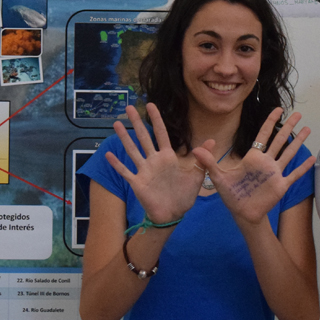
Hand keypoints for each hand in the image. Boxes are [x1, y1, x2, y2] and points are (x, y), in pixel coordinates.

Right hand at [104, 103, 203, 224]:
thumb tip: (212, 140)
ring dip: (124, 138)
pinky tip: (107, 155)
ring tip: (117, 124)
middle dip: (137, 122)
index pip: (161, 133)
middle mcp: (154, 161)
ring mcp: (144, 171)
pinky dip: (117, 164)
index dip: (156, 119)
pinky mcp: (137, 183)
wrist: (173, 214)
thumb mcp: (196, 176)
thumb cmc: (183, 195)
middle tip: (129, 107)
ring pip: (132, 151)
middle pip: (144, 137)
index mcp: (167, 157)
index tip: (151, 105)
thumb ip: (201, 158)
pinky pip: (126, 172)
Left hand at [193, 108, 314, 227]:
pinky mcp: (281, 186)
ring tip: (308, 129)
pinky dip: (303, 167)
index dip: (270, 122)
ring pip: (289, 153)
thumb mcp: (219, 177)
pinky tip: (312, 158)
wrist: (242, 213)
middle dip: (288, 126)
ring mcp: (275, 173)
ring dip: (298, 142)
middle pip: (280, 140)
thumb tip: (195, 149)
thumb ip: (209, 162)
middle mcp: (266, 162)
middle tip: (298, 114)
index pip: (263, 135)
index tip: (278, 109)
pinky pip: (294, 174)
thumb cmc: (231, 195)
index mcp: (253, 157)